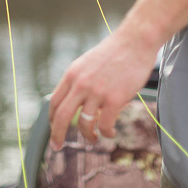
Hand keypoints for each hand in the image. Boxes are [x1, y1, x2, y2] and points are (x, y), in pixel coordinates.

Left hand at [48, 24, 158, 149]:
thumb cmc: (114, 53)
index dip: (52, 121)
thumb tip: (72, 103)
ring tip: (94, 139)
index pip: (55, 103)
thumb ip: (78, 81)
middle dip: (57, 136)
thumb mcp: (87, 63)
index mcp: (72, 74)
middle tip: (58, 147)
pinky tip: (110, 132)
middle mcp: (81, 83)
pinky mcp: (115, 99)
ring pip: (85, 124)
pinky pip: (105, 125)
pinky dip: (107, 133)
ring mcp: (97, 92)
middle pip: (61, 117)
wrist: (135, 41)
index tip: (54, 133)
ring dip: (88, 137)